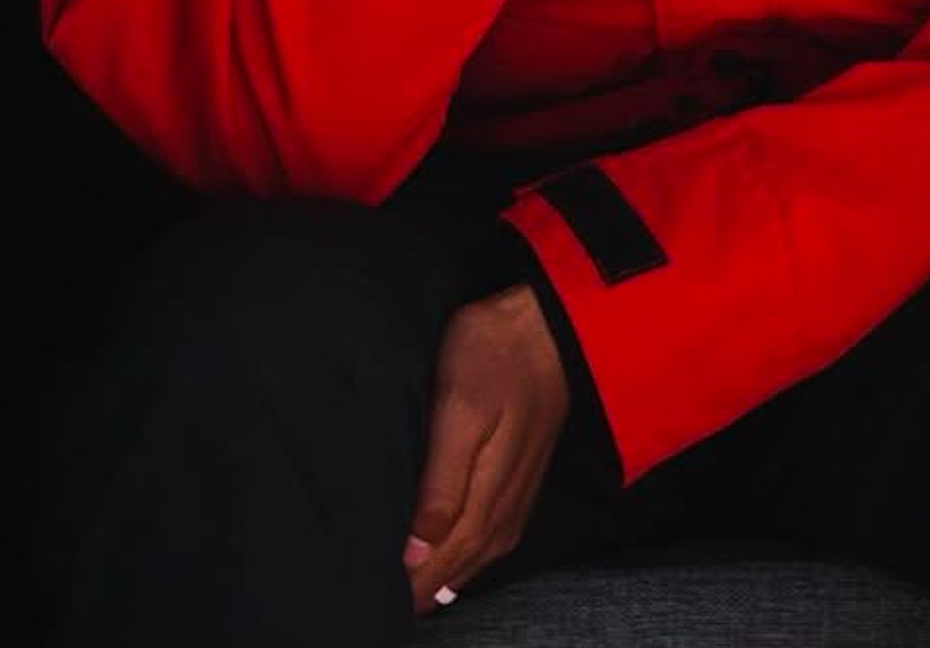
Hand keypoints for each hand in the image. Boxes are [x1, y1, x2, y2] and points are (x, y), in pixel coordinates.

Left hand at [405, 281, 571, 615]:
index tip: (378, 602)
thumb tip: (417, 553)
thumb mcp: (458, 408)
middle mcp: (507, 501)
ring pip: (482, 552)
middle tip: (389, 606)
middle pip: (462, 561)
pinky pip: (499, 533)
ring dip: (450, 576)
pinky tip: (461, 557)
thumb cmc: (495, 354)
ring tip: (418, 595)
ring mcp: (521, 488)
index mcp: (486, 490)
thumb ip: (441, 485)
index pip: (442, 558)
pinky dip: (474, 554)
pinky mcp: (527, 472)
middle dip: (427, 588)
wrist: (551, 321)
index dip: (413, 585)